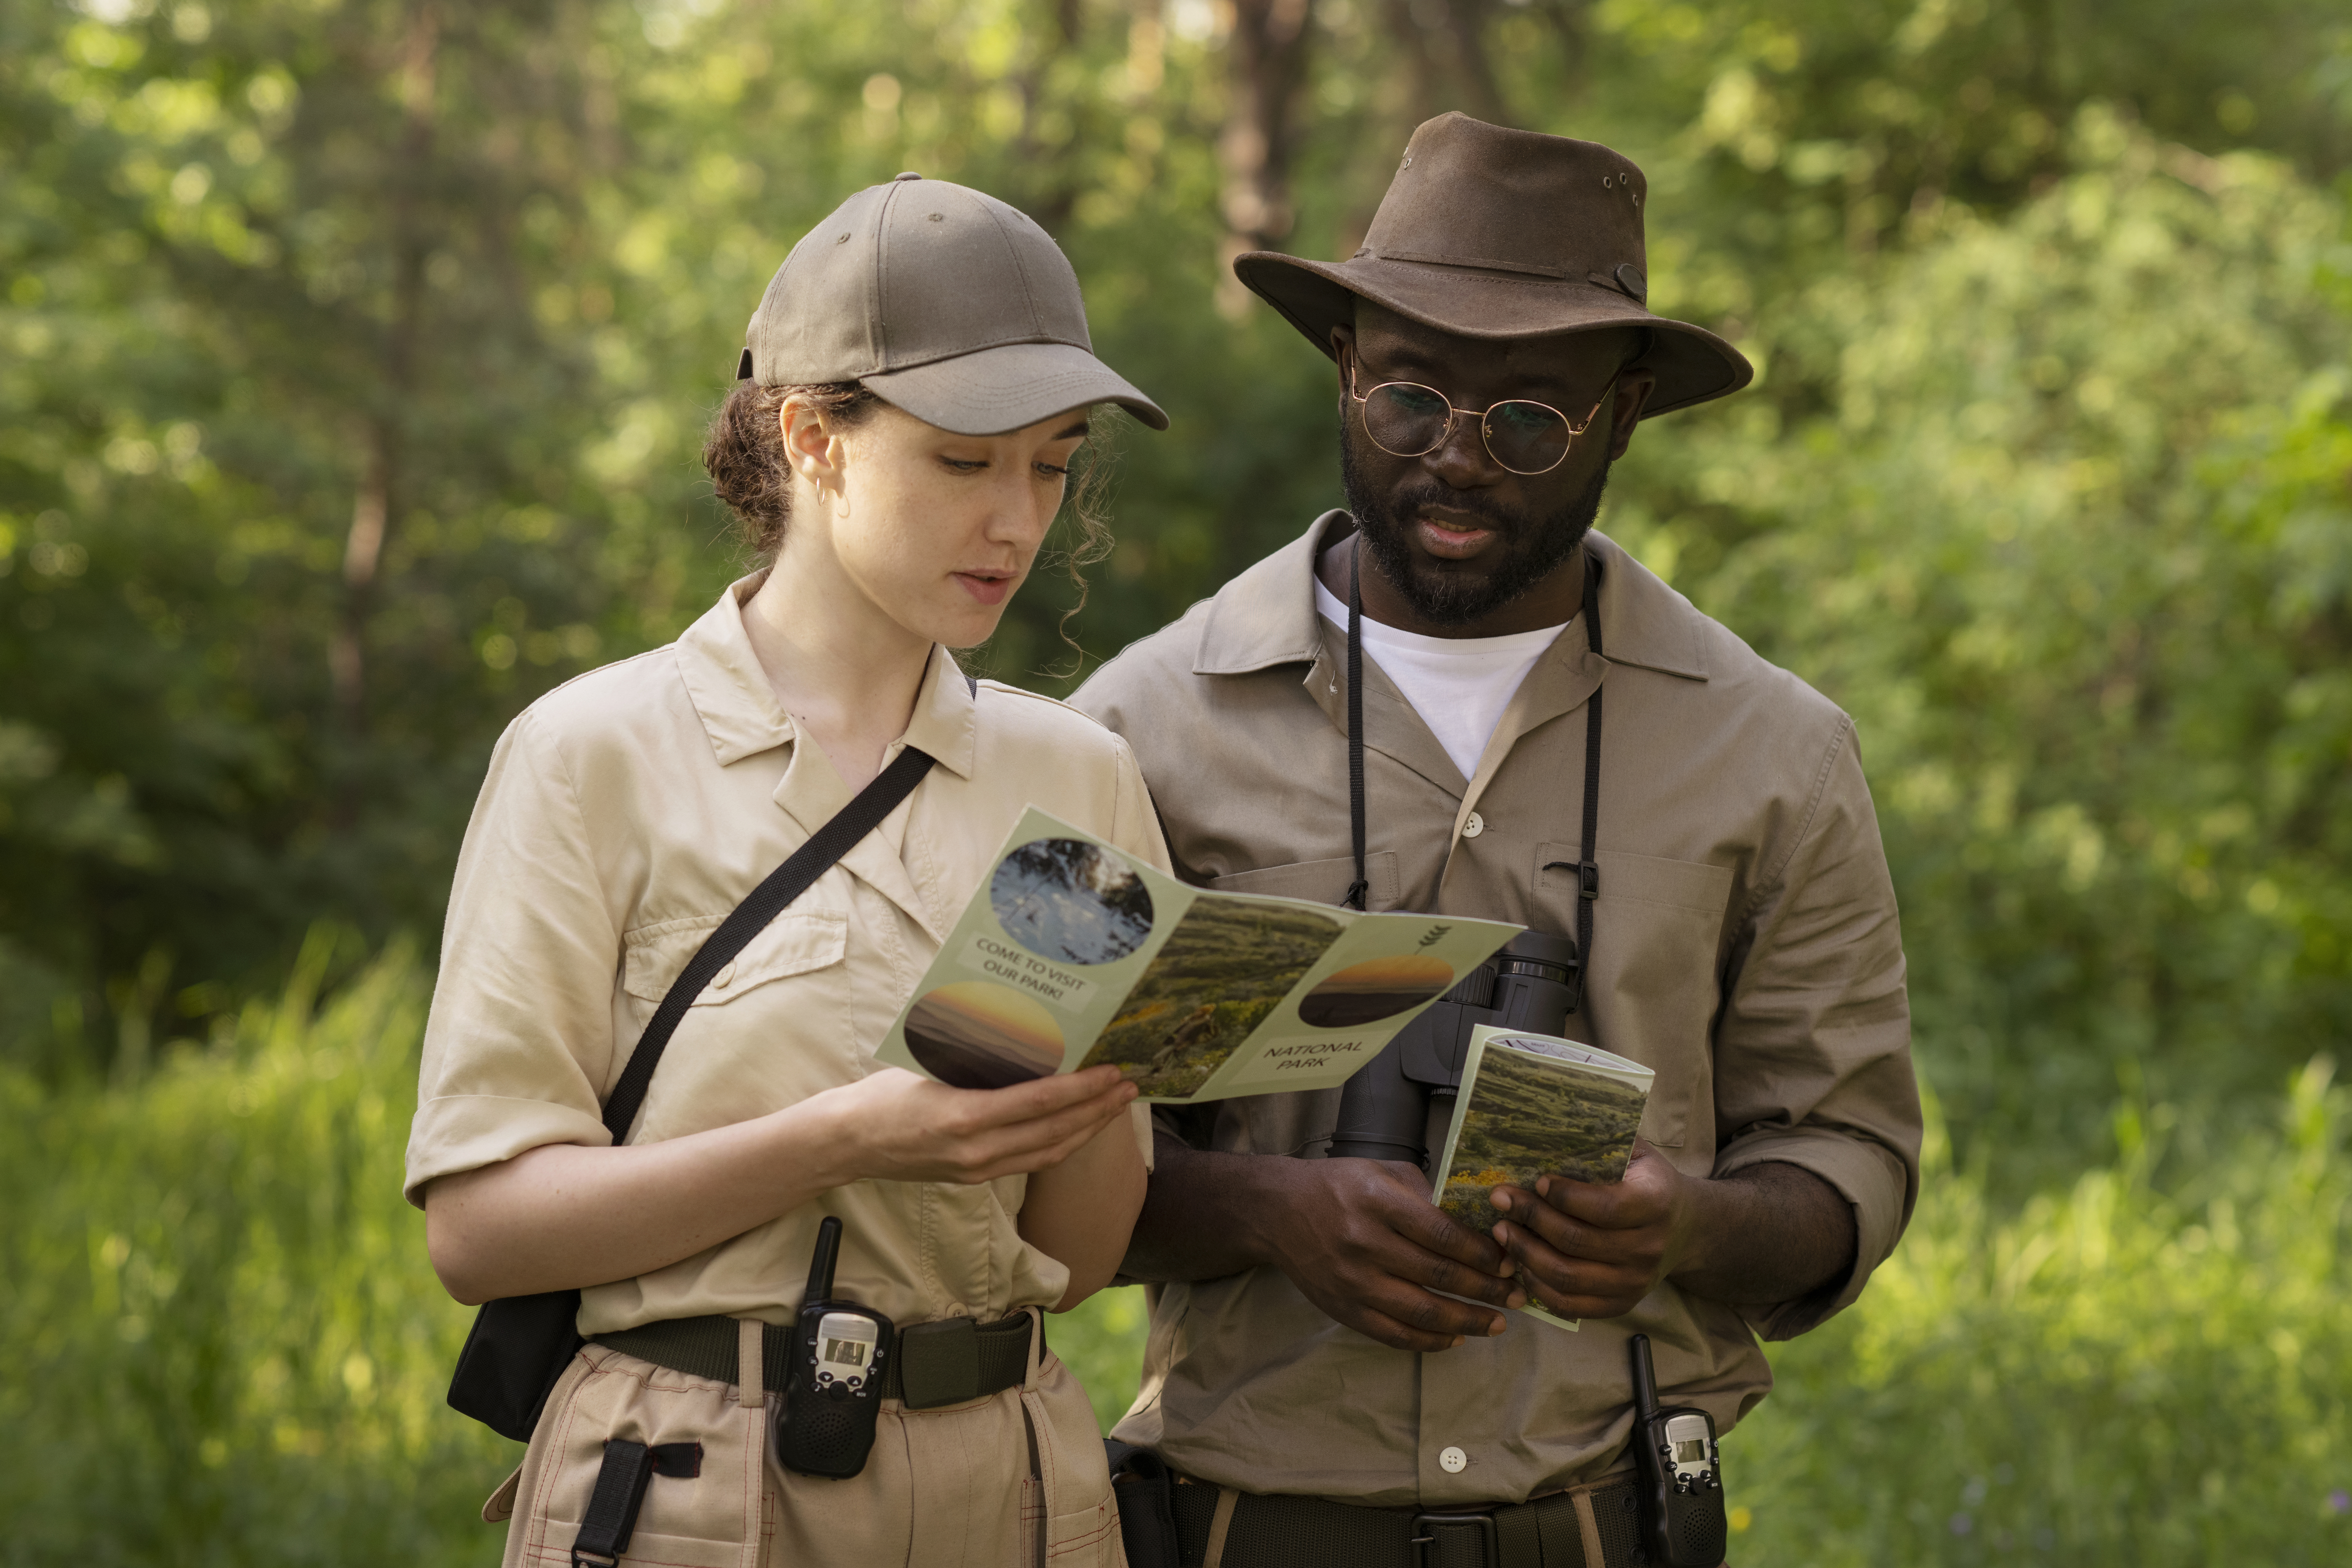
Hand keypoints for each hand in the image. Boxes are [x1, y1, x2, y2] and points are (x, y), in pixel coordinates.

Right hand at [820, 1065, 1137, 1186]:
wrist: (850, 1142)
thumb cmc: (886, 1093)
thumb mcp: (930, 1066)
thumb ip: (976, 1059)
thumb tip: (1027, 1037)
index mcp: (964, 1116)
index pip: (1039, 1102)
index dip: (1081, 1089)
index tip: (1111, 1072)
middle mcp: (977, 1150)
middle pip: (1054, 1131)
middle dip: (1098, 1110)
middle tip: (1130, 1087)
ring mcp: (978, 1169)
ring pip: (1049, 1153)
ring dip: (1087, 1129)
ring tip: (1115, 1107)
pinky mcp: (976, 1178)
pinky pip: (1030, 1162)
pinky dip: (1060, 1144)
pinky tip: (1079, 1127)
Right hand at [1257, 1157, 1525, 1351]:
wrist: (1278, 1212)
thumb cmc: (1338, 1186)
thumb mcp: (1382, 1171)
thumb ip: (1426, 1195)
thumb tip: (1476, 1225)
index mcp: (1378, 1201)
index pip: (1442, 1234)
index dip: (1482, 1253)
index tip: (1509, 1260)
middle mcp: (1365, 1242)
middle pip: (1439, 1275)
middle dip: (1487, 1289)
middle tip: (1519, 1296)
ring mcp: (1353, 1281)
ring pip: (1422, 1312)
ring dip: (1467, 1322)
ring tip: (1497, 1324)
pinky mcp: (1343, 1309)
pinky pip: (1394, 1334)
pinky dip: (1429, 1342)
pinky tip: (1455, 1339)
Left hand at [1488, 1140, 1692, 1320]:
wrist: (1684, 1227)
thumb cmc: (1647, 1181)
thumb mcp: (1637, 1152)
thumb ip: (1603, 1142)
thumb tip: (1548, 1123)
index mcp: (1656, 1203)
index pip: (1605, 1208)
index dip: (1565, 1197)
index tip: (1536, 1180)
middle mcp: (1649, 1247)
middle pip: (1578, 1242)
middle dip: (1531, 1219)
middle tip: (1500, 1200)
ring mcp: (1636, 1282)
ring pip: (1568, 1277)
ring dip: (1526, 1253)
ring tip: (1502, 1230)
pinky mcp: (1621, 1304)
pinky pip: (1570, 1305)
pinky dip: (1539, 1287)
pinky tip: (1520, 1263)